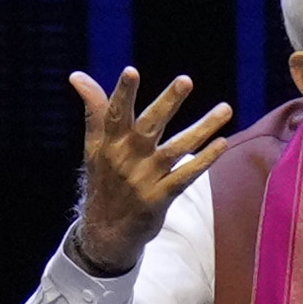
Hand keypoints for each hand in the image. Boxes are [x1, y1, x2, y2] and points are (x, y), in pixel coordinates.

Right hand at [68, 67, 232, 273]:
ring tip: (226, 108)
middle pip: (149, 126)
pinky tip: (222, 143)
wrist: (105, 232)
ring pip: (177, 149)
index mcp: (110, 143)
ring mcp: (144, 178)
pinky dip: (204, 161)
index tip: (130, 71)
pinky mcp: (160, 198)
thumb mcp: (94, 146)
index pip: (115, 113)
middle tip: (185, 80)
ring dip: (203, 128)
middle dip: (167, 102)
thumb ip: (95, 109)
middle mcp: (127, 158)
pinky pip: (186, 176)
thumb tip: (76, 75)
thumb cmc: (104, 180)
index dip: (123, 93)